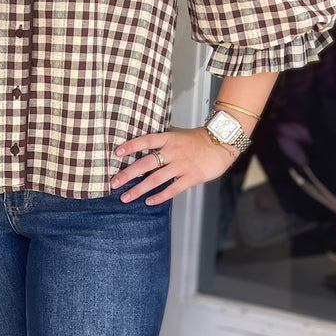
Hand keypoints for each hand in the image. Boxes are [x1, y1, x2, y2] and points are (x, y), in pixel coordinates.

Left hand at [111, 126, 239, 204]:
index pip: (145, 141)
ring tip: (126, 198)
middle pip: (145, 163)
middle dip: (127, 174)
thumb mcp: (179, 133)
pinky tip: (149, 202)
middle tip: (113, 183)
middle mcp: (173, 152)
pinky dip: (160, 196)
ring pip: (155, 179)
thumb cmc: (199, 139)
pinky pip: (172, 189)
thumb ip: (164, 137)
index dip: (130, 146)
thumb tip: (146, 138)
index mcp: (169, 139)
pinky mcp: (191, 177)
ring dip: (139, 190)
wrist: (222, 144)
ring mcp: (181, 165)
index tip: (116, 153)